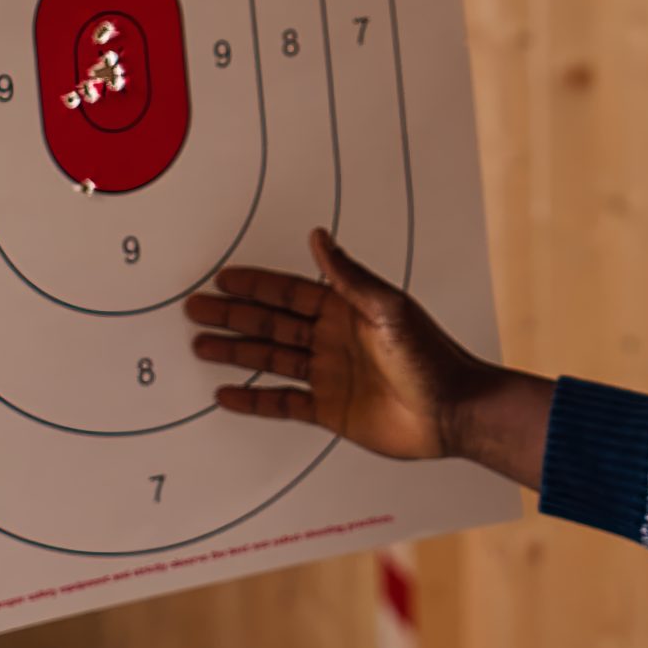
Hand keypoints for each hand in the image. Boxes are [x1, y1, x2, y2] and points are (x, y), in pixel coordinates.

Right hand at [187, 228, 512, 464]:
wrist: (452, 411)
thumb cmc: (430, 357)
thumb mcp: (387, 308)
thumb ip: (347, 276)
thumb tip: (319, 237)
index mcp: (346, 310)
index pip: (289, 293)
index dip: (255, 285)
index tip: (222, 278)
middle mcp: (333, 339)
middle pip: (271, 323)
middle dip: (233, 315)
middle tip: (195, 309)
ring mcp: (329, 375)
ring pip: (271, 359)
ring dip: (236, 352)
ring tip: (200, 346)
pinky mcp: (330, 410)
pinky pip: (282, 403)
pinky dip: (254, 399)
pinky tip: (227, 394)